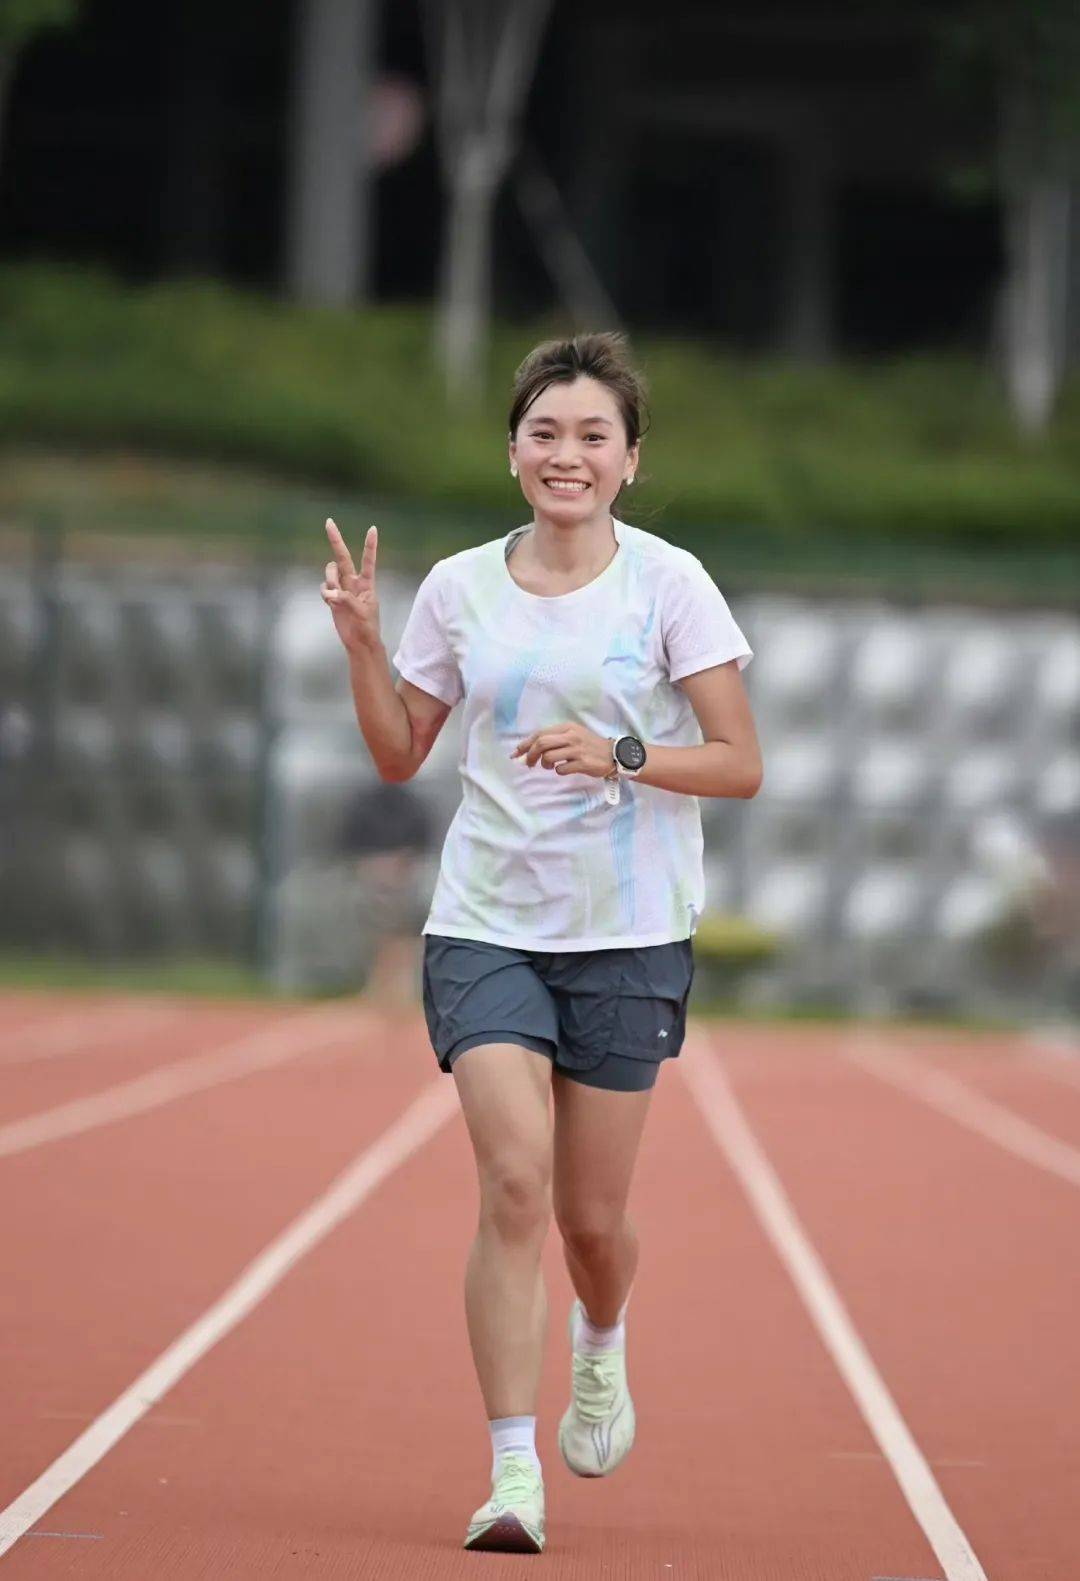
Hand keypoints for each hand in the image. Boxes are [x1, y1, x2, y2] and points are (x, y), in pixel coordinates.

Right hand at [321, 518, 380, 654]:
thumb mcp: (362, 613)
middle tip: (329, 521)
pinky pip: (324, 588)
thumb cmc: (367, 628)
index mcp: (367, 584)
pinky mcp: (332, 598)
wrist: (359, 643)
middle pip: (343, 557)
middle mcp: (353, 582)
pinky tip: (331, 603)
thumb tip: (329, 593)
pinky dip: (325, 593)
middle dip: (335, 540)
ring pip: (330, 572)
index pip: (368, 560)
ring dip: (330, 579)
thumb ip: (346, 599)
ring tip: (336, 596)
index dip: (370, 545)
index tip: (373, 528)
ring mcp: (342, 588)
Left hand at [511, 723, 617, 779]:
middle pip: (541, 743)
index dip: (525, 744)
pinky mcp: (583, 763)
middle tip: (529, 764)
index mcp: (567, 727)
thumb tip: (530, 750)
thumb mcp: (574, 735)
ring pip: (549, 757)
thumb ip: (555, 739)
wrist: (614, 755)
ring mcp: (577, 749)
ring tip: (550, 766)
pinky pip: (561, 769)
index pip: (540, 733)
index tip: (516, 754)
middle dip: (530, 755)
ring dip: (545, 764)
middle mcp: (571, 736)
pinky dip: (558, 771)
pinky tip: (564, 769)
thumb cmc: (590, 746)